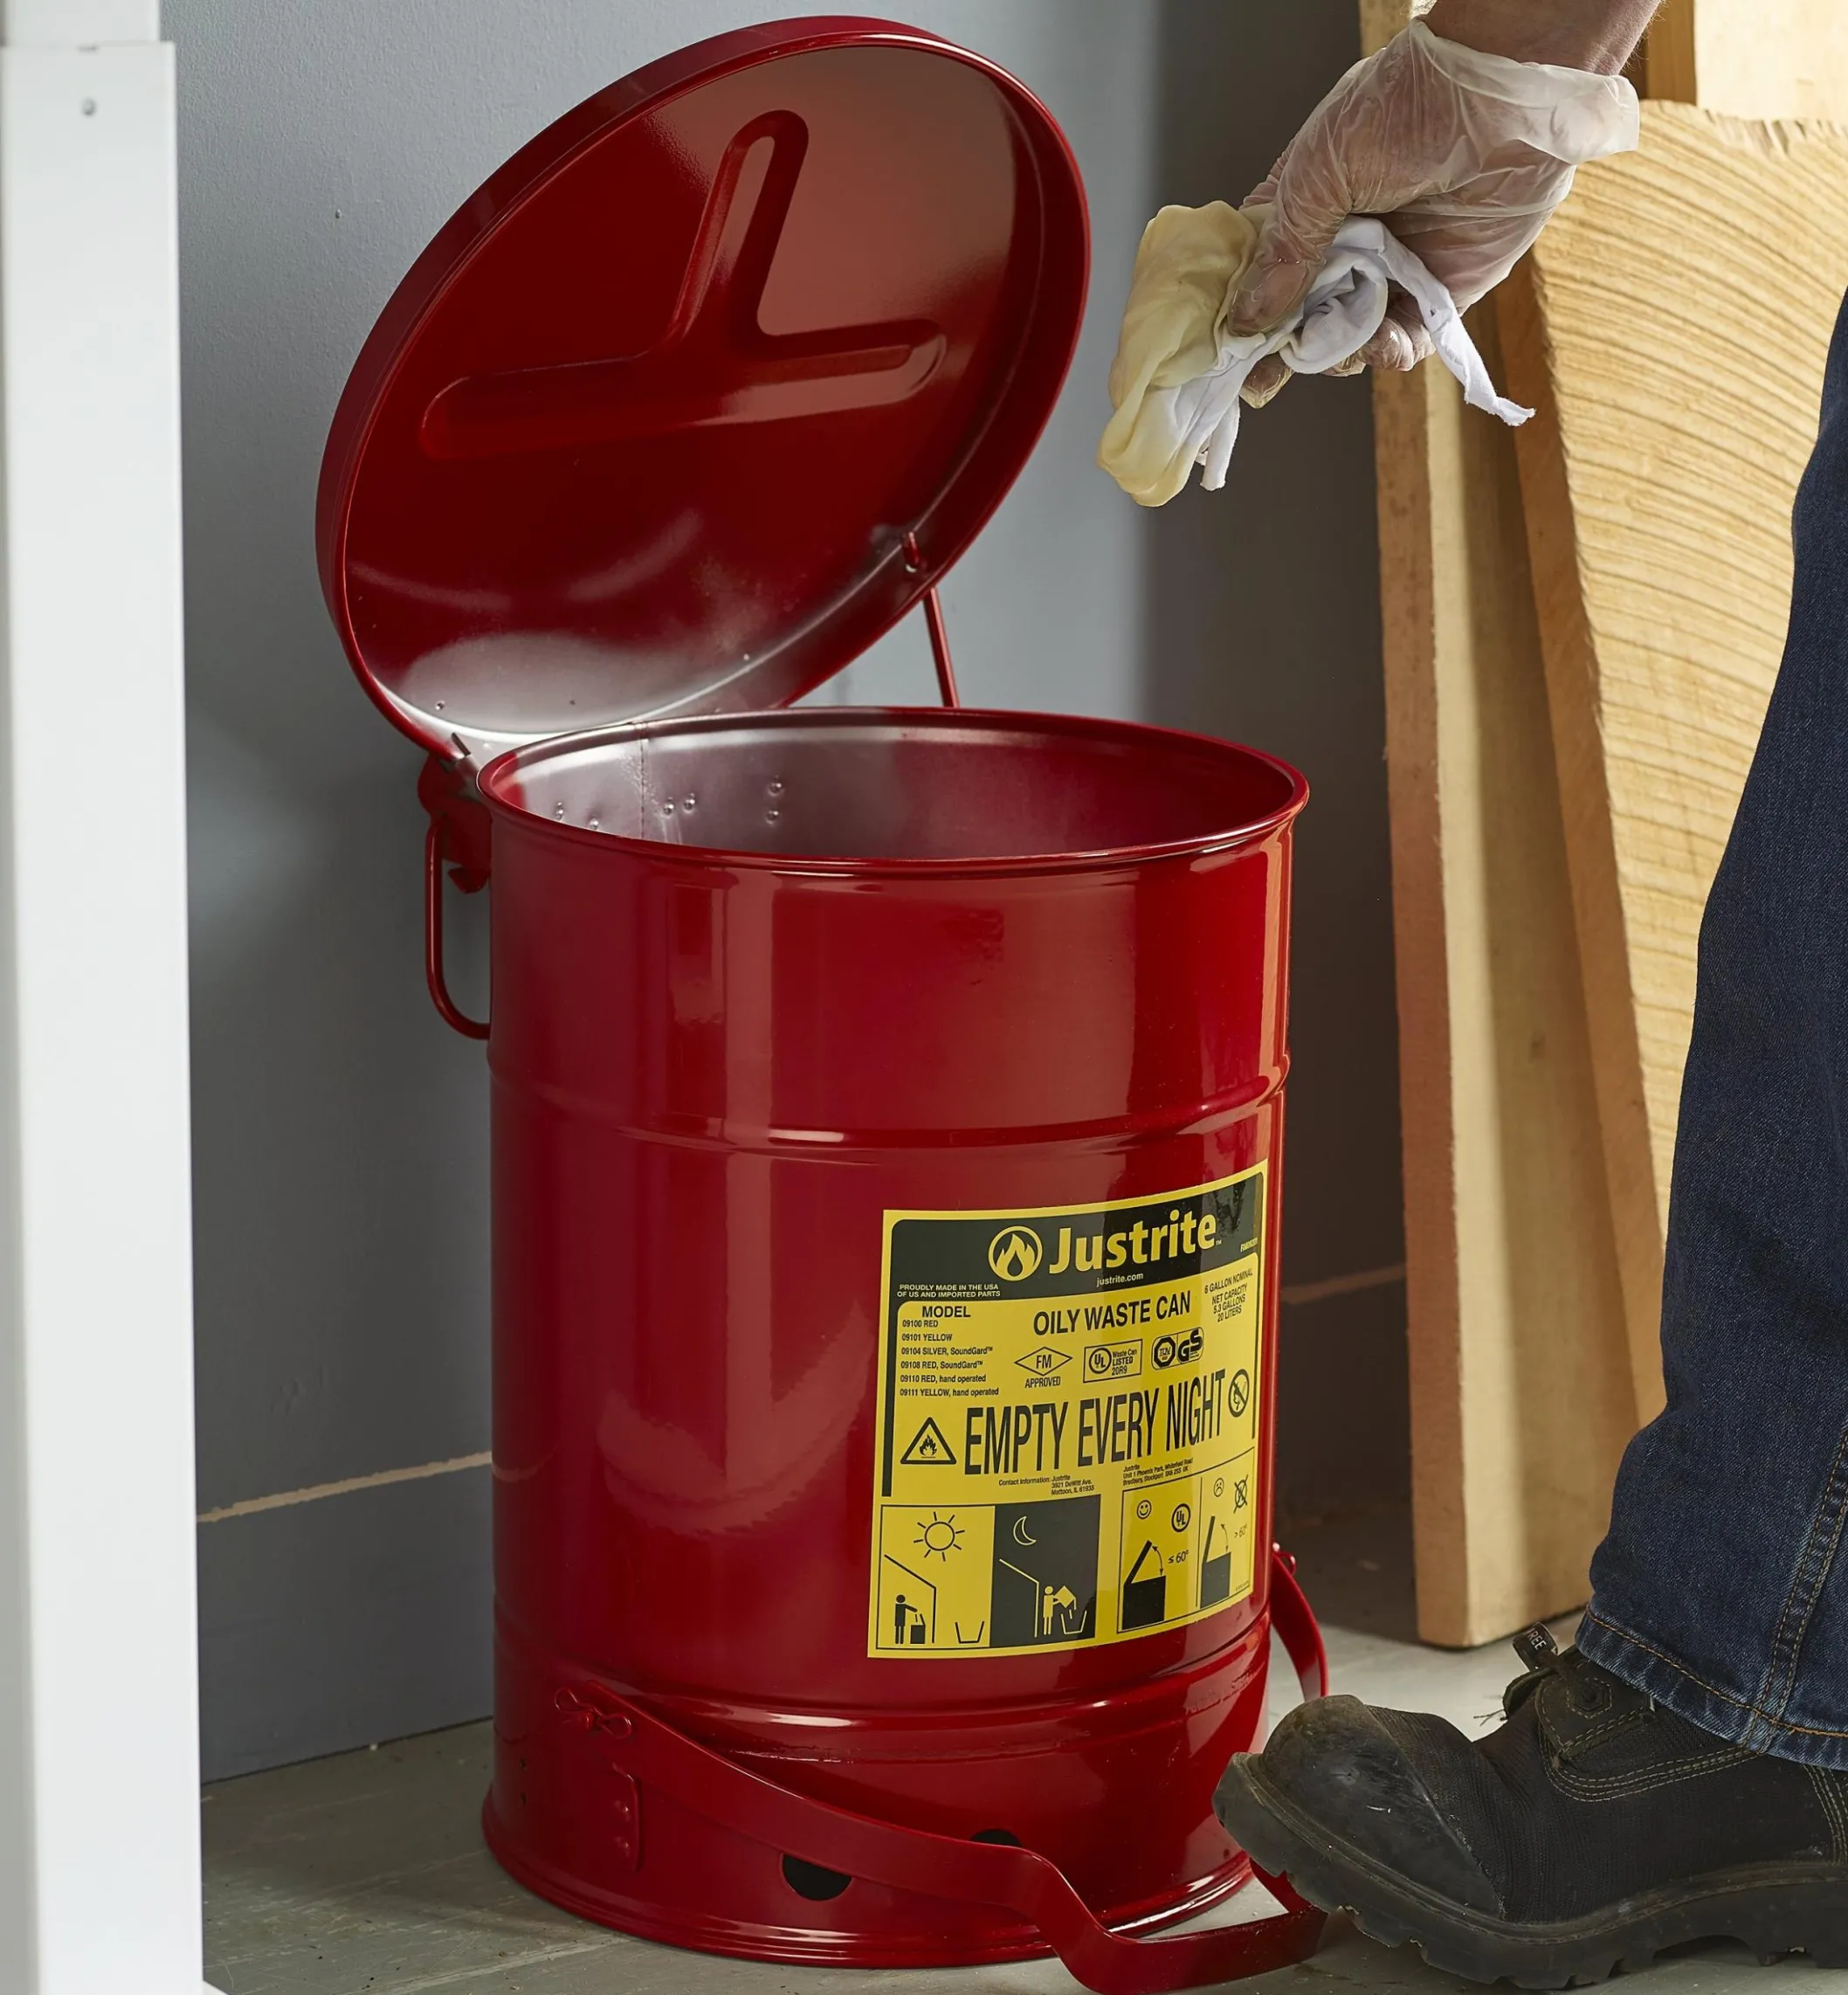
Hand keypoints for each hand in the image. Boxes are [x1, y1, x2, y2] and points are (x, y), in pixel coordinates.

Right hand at [1231, 20, 1638, 404]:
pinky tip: (1383, 341)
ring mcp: (1391, 270)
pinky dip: (1388, 353)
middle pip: (1300, 319)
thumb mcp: (1319, 175)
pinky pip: (1403, 343)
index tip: (1232, 352)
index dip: (1244, 316)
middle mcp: (1344, 244)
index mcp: (1304, 208)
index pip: (1260, 275)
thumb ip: (1283, 253)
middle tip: (1287, 355)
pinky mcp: (1439, 291)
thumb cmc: (1406, 108)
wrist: (1503, 96)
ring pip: (1347, 341)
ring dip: (1340, 352)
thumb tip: (1245, 319)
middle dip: (1292, 345)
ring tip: (1347, 338)